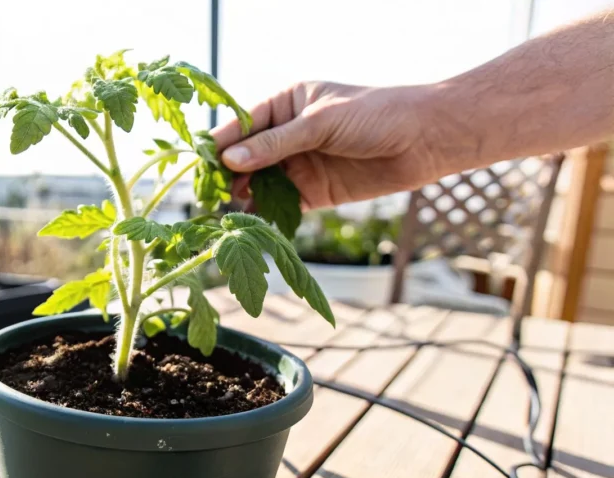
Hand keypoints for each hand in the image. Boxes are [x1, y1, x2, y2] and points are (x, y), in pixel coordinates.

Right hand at [212, 82, 444, 210]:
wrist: (426, 140)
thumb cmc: (376, 114)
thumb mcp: (320, 122)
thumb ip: (275, 143)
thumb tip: (231, 160)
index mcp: (285, 104)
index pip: (241, 124)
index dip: (220, 144)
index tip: (201, 164)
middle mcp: (287, 134)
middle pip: (245, 157)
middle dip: (227, 175)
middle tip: (210, 194)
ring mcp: (298, 164)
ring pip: (259, 183)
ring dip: (244, 197)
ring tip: (228, 211)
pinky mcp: (312, 192)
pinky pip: (281, 206)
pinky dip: (266, 216)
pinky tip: (252, 224)